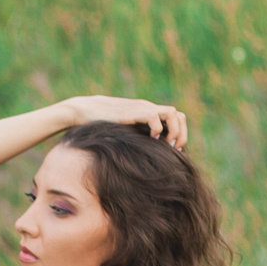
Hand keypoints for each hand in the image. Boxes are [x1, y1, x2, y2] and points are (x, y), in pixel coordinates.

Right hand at [63, 95, 189, 150]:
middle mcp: (149, 109)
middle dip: (182, 133)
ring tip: (167, 144)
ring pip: (172, 113)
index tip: (174, 149)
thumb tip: (141, 157)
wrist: (85, 111)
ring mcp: (143, 108)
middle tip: (176, 148)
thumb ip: (133, 138)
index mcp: (148, 113)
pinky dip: (157, 129)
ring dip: (174, 130)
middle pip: (179, 116)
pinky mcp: (134, 112)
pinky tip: (151, 139)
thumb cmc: (100, 125)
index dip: (180, 133)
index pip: (175, 119)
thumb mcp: (122, 133)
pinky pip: (154, 117)